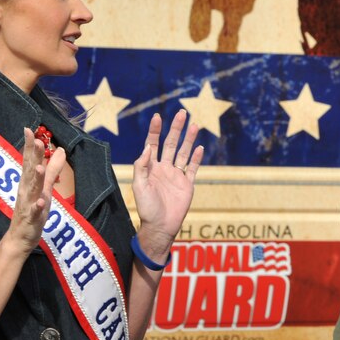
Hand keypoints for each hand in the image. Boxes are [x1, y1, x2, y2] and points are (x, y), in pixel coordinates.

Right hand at [7, 128, 64, 253]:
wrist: (19, 238)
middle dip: (33, 157)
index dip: (29, 146)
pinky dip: (37, 206)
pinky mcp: (32, 219)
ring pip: (32, 190)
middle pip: (29, 171)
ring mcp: (28, 205)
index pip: (28, 161)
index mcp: (28, 182)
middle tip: (37, 141)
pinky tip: (41, 201)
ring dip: (36, 179)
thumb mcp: (45, 188)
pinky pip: (34, 212)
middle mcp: (26, 190)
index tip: (28, 130)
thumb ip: (53, 169)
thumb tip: (61, 150)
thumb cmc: (32, 210)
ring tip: (39, 167)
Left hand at [132, 110, 203, 256]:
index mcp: (151, 167)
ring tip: (195, 124)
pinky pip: (193, 168)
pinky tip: (200, 147)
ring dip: (189, 139)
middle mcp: (164, 168)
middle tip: (182, 113)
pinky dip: (197, 158)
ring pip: (184, 152)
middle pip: (171, 144)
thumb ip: (142, 166)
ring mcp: (177, 175)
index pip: (153, 144)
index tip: (158, 116)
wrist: (161, 226)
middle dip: (176, 128)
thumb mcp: (139, 186)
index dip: (155, 131)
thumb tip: (148, 148)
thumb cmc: (147, 208)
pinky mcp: (187, 184)